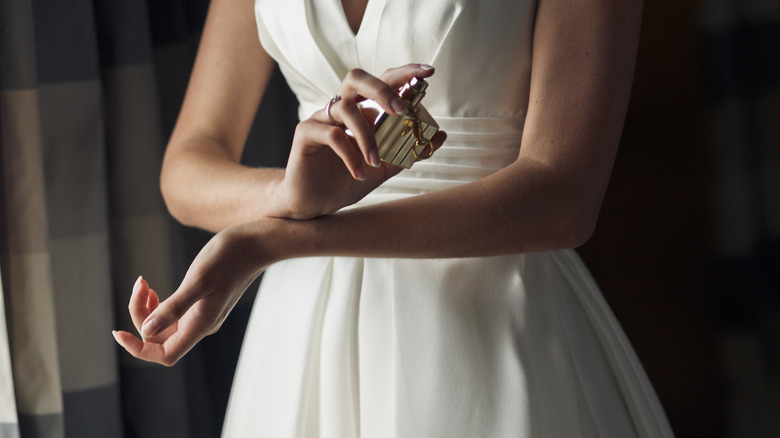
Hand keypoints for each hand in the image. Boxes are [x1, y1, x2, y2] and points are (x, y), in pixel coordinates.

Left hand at [113, 223, 273, 365]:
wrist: (255, 244)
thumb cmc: (229, 258)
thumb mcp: (198, 280)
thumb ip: (173, 308)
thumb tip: (146, 330)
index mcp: (200, 325)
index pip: (164, 354)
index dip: (138, 349)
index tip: (118, 332)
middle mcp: (200, 325)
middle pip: (158, 338)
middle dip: (140, 316)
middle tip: (140, 284)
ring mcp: (201, 314)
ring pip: (163, 325)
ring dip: (146, 308)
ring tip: (143, 283)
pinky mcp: (202, 302)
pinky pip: (171, 314)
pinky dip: (157, 303)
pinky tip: (152, 288)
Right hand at [265, 64, 446, 219]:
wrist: (315, 205)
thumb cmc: (346, 181)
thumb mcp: (385, 168)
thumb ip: (409, 152)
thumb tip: (440, 136)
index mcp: (360, 111)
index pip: (382, 82)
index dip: (404, 74)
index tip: (428, 72)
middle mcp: (339, 109)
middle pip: (356, 79)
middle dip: (382, 89)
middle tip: (401, 109)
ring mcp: (320, 119)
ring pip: (346, 109)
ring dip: (367, 136)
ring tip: (376, 162)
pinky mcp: (305, 134)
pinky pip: (332, 135)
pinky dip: (350, 155)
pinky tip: (360, 173)